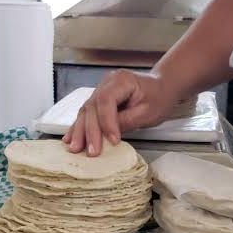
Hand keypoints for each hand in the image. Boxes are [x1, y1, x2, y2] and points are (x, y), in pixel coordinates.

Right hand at [63, 70, 180, 155]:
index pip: (106, 100)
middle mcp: (107, 83)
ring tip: (75, 148)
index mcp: (121, 80)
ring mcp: (101, 90)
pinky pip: (86, 113)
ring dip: (79, 131)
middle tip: (90, 151)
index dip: (106, 122)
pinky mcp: (99, 100)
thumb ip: (127, 121)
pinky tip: (70, 138)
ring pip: (85, 111)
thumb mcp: (149, 112)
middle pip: (92, 107)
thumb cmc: (159, 98)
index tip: (113, 140)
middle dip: (89, 131)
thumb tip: (108, 134)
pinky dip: (79, 127)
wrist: (162, 87)